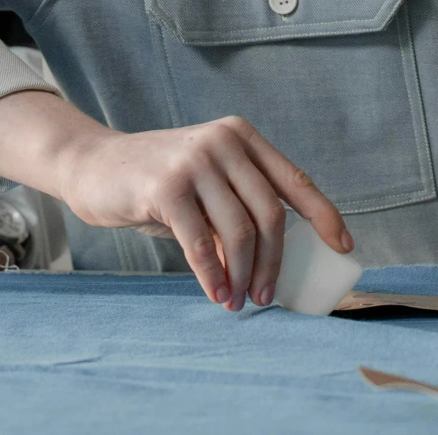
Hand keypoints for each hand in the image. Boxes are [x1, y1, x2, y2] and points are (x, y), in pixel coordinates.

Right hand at [49, 114, 351, 311]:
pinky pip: (202, 243)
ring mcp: (195, 160)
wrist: (93, 167)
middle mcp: (224, 141)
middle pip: (270, 214)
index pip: (295, 181)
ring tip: (236, 300)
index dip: (324, 216)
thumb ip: (239, 208)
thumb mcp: (206, 186)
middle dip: (272, 264)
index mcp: (242, 136)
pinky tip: (216, 293)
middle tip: (264, 296)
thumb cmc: (156, 184)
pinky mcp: (167, 186)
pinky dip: (213, 275)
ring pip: (239, 232)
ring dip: (242, 275)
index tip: (343, 248)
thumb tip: (275, 260)